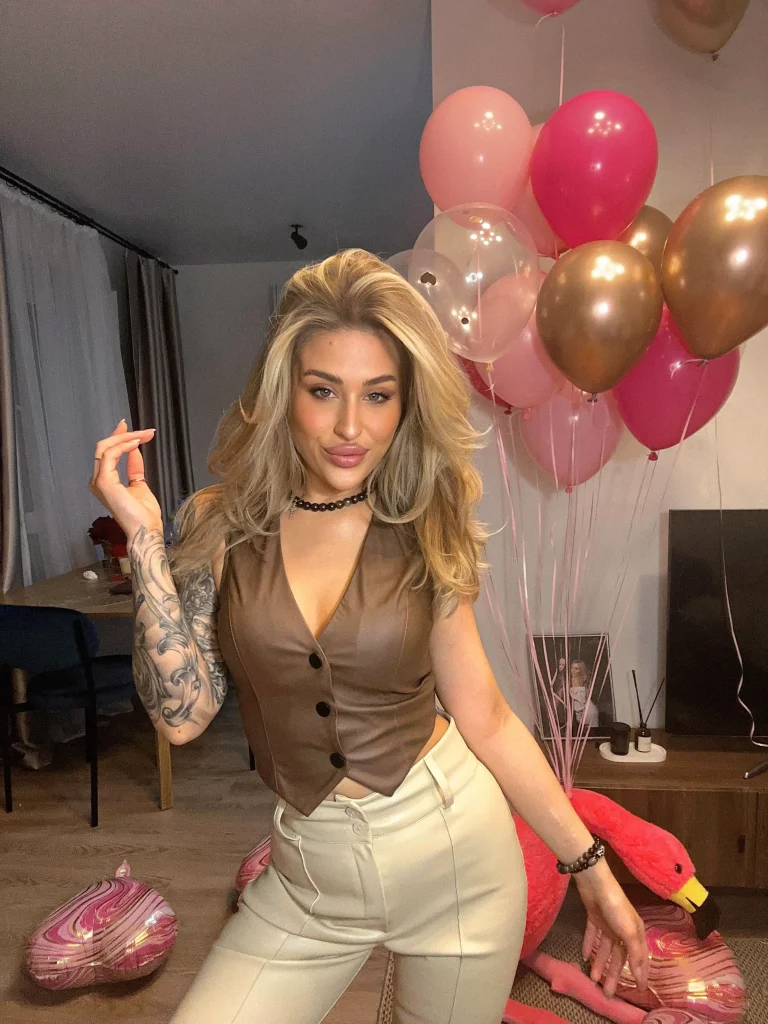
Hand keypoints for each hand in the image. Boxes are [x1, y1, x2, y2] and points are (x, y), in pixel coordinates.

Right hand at [89, 419, 162, 546]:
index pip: (107, 452)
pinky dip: (123, 446)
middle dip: (124, 434)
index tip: (128, 426)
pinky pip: (109, 455)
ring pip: (105, 447)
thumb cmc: (143, 514)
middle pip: (105, 447)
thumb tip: (134, 450)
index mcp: (104, 481)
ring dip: (125, 438)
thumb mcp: (139, 484)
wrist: (146, 529)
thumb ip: (134, 467)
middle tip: (145, 431)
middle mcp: (97, 479)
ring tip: (144, 435)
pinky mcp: (104, 481)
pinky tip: (136, 443)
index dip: (117, 437)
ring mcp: (99, 480)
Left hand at [573, 859, 648, 997]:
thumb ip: (635, 954)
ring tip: (593, 979)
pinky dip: (589, 945)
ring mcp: (608, 924)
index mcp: (636, 933)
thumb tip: (641, 975)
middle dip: (613, 975)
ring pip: (605, 949)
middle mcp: (623, 930)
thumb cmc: (616, 907)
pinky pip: (592, 935)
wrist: (595, 883)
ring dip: (599, 963)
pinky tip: (584, 956)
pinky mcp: (594, 918)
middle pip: (619, 957)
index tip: (639, 990)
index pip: (638, 959)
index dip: (639, 974)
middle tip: (607, 993)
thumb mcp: (630, 932)